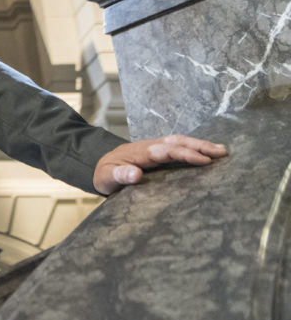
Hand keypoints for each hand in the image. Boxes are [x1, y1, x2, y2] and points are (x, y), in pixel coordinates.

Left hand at [93, 134, 226, 194]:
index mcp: (140, 152)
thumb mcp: (106, 178)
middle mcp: (149, 146)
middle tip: (222, 152)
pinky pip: (178, 146)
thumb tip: (135, 175)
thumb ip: (119, 176)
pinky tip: (207, 153)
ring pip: (179, 141)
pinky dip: (193, 147)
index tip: (205, 160)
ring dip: (200, 144)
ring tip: (222, 151)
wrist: (97, 165)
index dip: (185, 154)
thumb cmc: (104, 174)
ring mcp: (154, 147)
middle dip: (200, 145)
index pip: (166, 150)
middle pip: (177, 142)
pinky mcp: (157, 152)